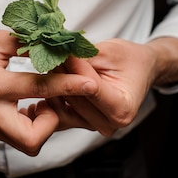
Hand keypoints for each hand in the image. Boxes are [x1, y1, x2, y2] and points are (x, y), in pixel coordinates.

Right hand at [0, 30, 97, 155]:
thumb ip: (26, 42)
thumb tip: (56, 40)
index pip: (39, 88)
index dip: (68, 84)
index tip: (89, 83)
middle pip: (33, 138)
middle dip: (52, 123)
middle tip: (53, 102)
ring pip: (28, 143)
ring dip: (43, 126)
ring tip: (44, 103)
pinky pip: (20, 138)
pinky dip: (32, 126)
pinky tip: (33, 107)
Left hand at [46, 37, 177, 135]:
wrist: (137, 70)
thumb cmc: (128, 60)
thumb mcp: (110, 52)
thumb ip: (84, 55)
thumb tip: (58, 51)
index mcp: (123, 108)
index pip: (90, 88)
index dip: (74, 68)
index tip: (60, 50)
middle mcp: (109, 124)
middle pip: (75, 99)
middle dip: (60, 75)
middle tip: (46, 53)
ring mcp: (93, 126)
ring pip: (62, 108)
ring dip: (51, 86)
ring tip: (44, 64)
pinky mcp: (80, 124)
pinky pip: (58, 114)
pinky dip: (49, 98)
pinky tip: (40, 82)